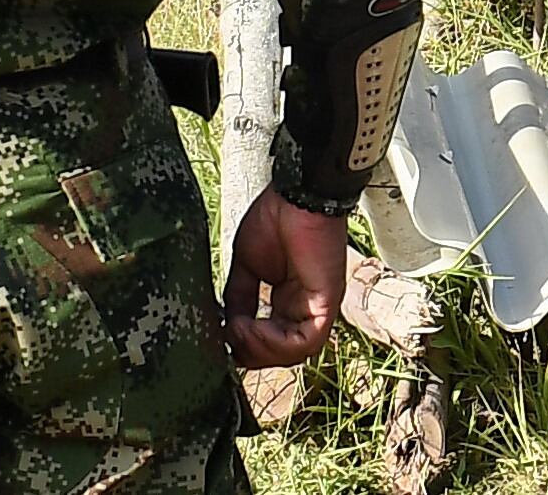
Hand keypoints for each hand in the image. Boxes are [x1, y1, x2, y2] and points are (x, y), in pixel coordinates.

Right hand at [222, 189, 347, 367]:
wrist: (296, 195)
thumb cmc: (275, 219)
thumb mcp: (246, 265)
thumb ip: (238, 297)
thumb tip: (224, 327)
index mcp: (288, 301)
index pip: (270, 340)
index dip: (246, 345)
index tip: (221, 336)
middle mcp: (304, 308)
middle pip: (281, 352)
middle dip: (250, 351)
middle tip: (226, 337)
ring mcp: (317, 307)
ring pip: (294, 352)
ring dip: (260, 349)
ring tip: (236, 332)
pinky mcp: (325, 302)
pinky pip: (305, 340)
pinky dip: (274, 342)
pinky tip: (248, 328)